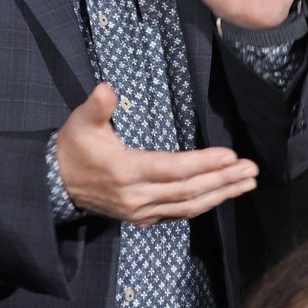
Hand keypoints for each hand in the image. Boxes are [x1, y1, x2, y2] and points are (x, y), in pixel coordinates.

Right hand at [56, 84, 259, 225]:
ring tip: (247, 183)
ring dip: (220, 194)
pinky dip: (203, 204)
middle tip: (251, 169)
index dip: (203, 164)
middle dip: (222, 180)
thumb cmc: (73, 147)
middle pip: (188, 191)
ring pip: (188, 206)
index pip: (173, 169)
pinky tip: (221, 195)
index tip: (230, 155)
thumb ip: (97, 106)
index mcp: (125, 171)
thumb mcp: (81, 122)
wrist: (55, 183)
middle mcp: (136, 196)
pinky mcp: (142, 217)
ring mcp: (140, 211)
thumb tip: (106, 89)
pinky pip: (179, 213)